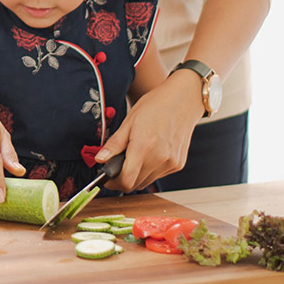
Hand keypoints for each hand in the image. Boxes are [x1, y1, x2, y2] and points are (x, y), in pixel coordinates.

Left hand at [95, 71, 203, 190]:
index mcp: (143, 147)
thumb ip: (114, 144)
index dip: (113, 182)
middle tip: (117, 164)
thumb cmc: (155, 106)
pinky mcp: (179, 164)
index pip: (126, 180)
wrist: (183, 99)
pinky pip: (159, 175)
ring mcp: (171, 163)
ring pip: (147, 181)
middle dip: (123, 178)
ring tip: (134, 156)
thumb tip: (100, 159)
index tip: (107, 177)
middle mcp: (160, 159)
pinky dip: (150, 170)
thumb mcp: (129, 121)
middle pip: (135, 184)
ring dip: (137, 175)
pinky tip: (150, 154)